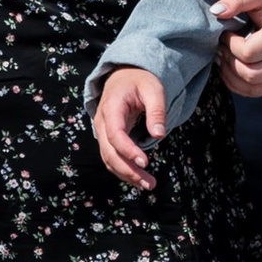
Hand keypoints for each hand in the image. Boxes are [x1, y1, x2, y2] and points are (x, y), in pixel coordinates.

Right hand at [95, 68, 168, 192]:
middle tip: (150, 183)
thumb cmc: (140, 81)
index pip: (115, 134)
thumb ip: (156, 111)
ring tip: (148, 185)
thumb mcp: (153, 89)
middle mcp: (102, 122)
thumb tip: (159, 135)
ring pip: (109, 159)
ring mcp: (102, 132)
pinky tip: (139, 178)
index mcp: (111, 108)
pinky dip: (124, 170)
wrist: (123, 76)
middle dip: (128, 170)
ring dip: (126, 174)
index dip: (128, 150)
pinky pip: (112, 158)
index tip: (145, 162)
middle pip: (109, 153)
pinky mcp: (108, 139)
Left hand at [213, 0, 261, 99]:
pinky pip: (256, 92)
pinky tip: (230, 69)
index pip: (249, 53)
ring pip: (252, 87)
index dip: (231, 45)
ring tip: (225, 57)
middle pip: (250, 75)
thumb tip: (216, 11)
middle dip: (230, 62)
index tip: (227, 33)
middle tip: (223, 46)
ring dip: (231, 76)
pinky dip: (238, 85)